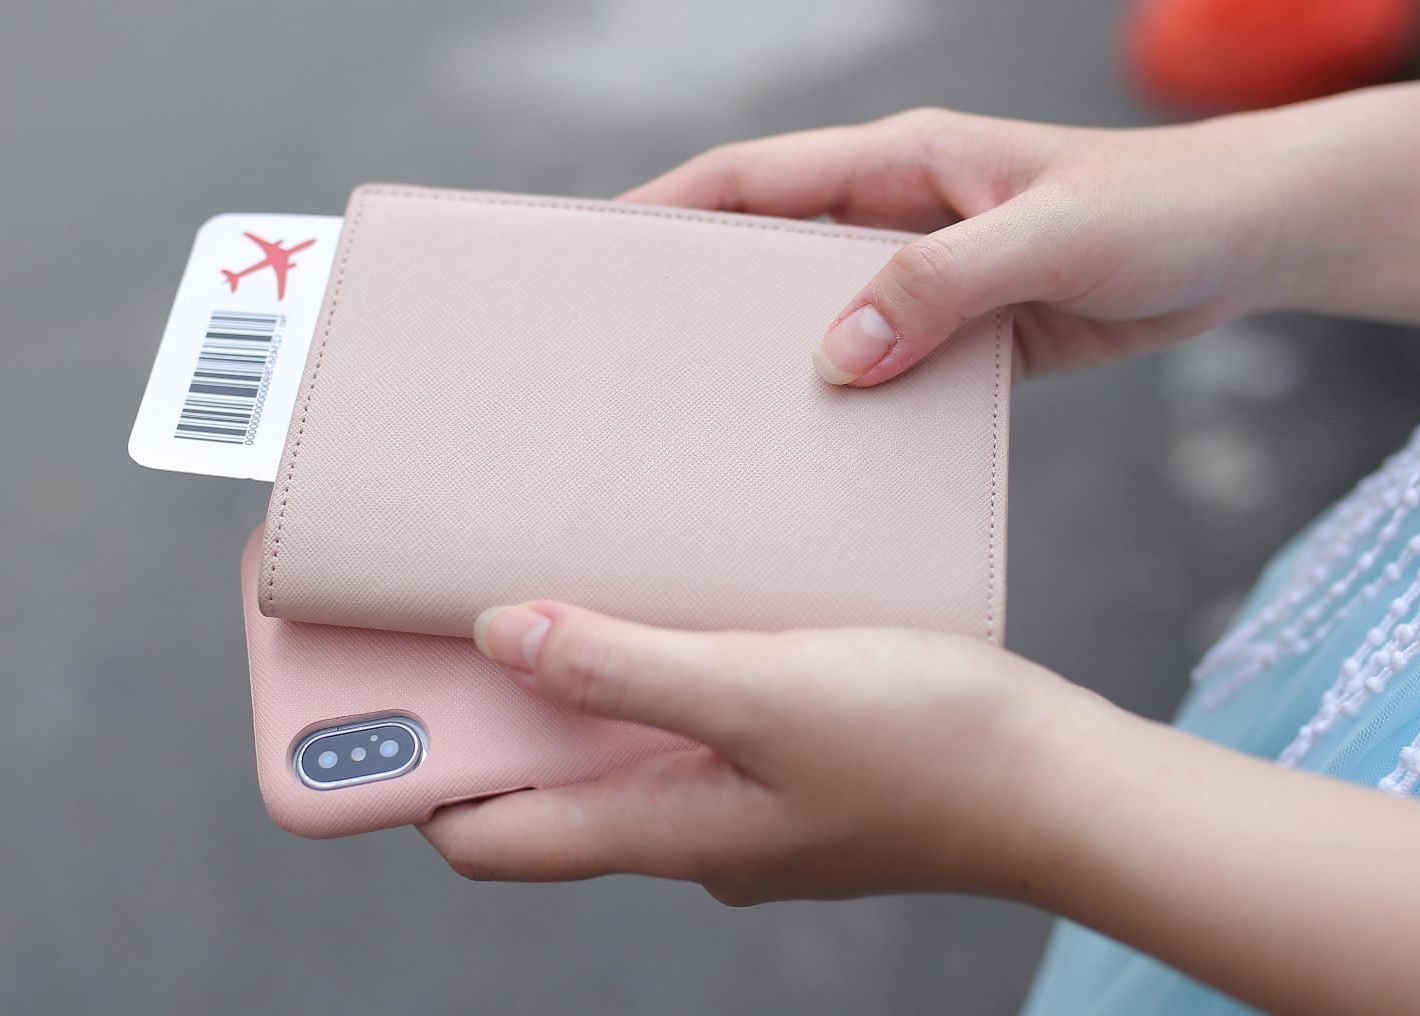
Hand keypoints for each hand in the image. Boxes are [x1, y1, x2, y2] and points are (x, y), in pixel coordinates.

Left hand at [419, 602, 1108, 904]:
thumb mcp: (761, 693)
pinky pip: (691, 722)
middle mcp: (688, 830)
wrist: (1066, 782)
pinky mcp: (793, 764)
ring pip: (617, 749)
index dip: (408, 784)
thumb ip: (625, 668)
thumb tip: (498, 635)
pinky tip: (672, 600)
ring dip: (568, 684)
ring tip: (541, 584)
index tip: (354, 713)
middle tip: (430, 615)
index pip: (488, 836)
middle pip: (541, 785)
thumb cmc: (929, 747)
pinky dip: (654, 672)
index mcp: (661, 832)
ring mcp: (743, 803)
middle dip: (478, 716)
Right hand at [621, 107, 1294, 383]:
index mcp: (903, 161)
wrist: (1254, 238)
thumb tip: (838, 356)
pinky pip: (891, 368)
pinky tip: (829, 457)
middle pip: (771, 254)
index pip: (753, 177)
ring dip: (779, 364)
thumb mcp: (1052, 237)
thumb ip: (944, 286)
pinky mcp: (972, 333)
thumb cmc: (1163, 207)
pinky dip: (855, 405)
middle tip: (636, 367)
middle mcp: (901, 214)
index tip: (600, 257)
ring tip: (717, 429)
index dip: (668, 210)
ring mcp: (934, 275)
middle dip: (702, 300)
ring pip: (825, 318)